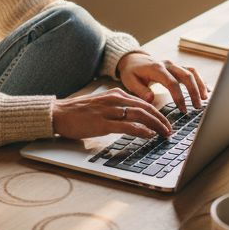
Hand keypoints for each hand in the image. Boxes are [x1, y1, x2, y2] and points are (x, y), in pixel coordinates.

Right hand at [51, 88, 171, 139]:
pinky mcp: (103, 123)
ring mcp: (109, 111)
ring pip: (140, 116)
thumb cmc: (79, 112)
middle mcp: (115, 99)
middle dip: (161, 119)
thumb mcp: (102, 104)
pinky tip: (149, 135)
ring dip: (156, 125)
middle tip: (170, 130)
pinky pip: (127, 126)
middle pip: (146, 108)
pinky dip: (141, 130)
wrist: (58, 114)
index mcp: (116, 94)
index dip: (157, 113)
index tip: (165, 122)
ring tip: (164, 133)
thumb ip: (118, 108)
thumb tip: (134, 119)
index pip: (143, 102)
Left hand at [115, 51, 208, 111]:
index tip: (183, 110)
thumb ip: (140, 91)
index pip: (172, 83)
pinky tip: (206, 91)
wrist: (133, 60)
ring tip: (205, 99)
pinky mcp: (177, 67)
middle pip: (186, 75)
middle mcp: (168, 65)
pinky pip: (192, 72)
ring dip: (200, 85)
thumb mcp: (130, 81)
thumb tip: (151, 99)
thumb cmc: (132, 72)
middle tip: (197, 107)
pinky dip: (200, 80)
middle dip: (194, 91)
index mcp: (157, 69)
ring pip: (192, 72)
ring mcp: (174, 65)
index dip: (179, 96)